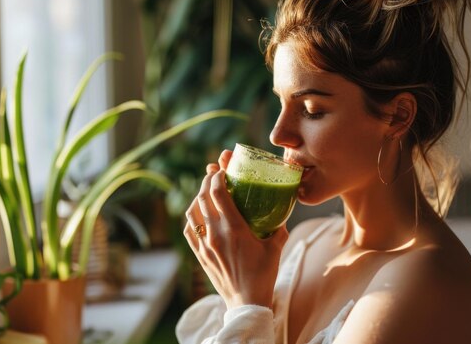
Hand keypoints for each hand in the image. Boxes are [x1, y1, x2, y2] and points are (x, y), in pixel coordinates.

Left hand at [183, 150, 288, 308]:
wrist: (246, 303)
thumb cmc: (263, 276)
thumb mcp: (276, 248)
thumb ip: (279, 227)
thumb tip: (282, 210)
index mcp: (234, 230)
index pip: (218, 193)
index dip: (218, 175)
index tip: (223, 167)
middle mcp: (216, 234)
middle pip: (203, 197)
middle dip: (208, 179)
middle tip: (215, 171)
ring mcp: (205, 245)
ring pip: (192, 211)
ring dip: (198, 195)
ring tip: (208, 189)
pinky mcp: (199, 254)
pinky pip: (188, 228)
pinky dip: (192, 215)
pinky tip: (199, 212)